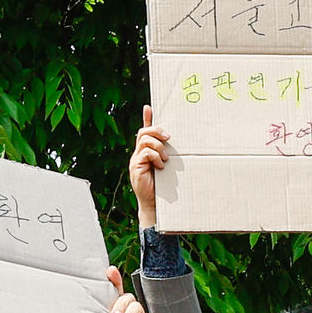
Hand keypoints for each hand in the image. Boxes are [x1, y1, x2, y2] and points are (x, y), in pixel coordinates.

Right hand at [131, 105, 169, 227]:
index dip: (146, 119)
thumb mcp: (166, 169)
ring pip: (145, 140)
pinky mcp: (136, 167)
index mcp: (146, 152)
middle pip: (144, 132)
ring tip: (165, 158)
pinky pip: (145, 153)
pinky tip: (160, 166)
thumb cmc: (162, 188)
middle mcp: (138, 154)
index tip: (149, 107)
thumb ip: (167, 157)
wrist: (154, 205)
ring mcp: (136, 160)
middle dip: (156, 130)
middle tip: (168, 137)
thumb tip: (175, 148)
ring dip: (158, 146)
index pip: (144, 131)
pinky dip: (155, 157)